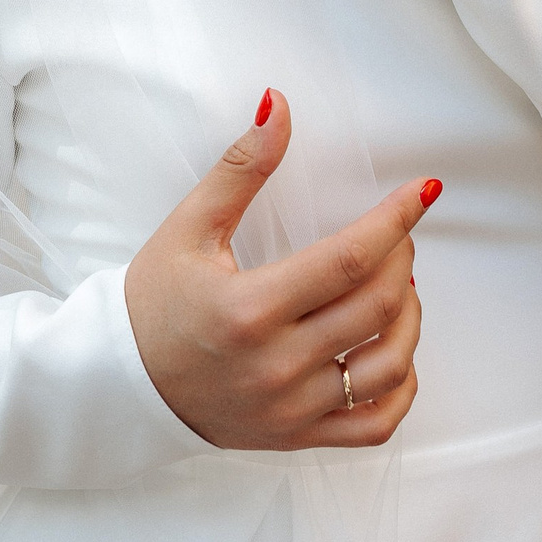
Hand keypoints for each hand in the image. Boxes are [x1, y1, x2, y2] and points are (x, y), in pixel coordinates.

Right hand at [124, 89, 435, 449]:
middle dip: (400, 259)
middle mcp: (275, 364)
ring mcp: (290, 408)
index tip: (422, 193)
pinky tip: (392, 350)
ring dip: (409, 318)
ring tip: (396, 288)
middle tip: (395, 235)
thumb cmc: (151, 303)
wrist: (118, 384)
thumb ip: (241, 166)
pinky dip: (402, 387)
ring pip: (389, 365)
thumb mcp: (187, 227)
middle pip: (376, 306)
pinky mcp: (296, 436)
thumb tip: (280, 105)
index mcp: (248, 309)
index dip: (396, 220)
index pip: (349, 259)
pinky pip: (376, 424)